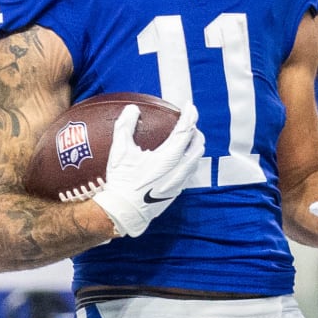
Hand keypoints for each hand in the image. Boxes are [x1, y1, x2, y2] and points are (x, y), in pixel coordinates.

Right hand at [93, 103, 204, 236]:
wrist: (123, 212)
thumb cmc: (122, 181)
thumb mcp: (120, 151)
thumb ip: (125, 126)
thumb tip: (132, 110)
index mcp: (168, 158)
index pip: (185, 131)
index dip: (189, 116)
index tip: (189, 106)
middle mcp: (179, 170)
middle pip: (197, 144)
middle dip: (195, 130)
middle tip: (187, 122)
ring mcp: (179, 182)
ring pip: (196, 159)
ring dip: (194, 146)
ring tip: (186, 138)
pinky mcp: (176, 191)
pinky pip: (190, 171)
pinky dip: (189, 159)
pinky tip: (178, 159)